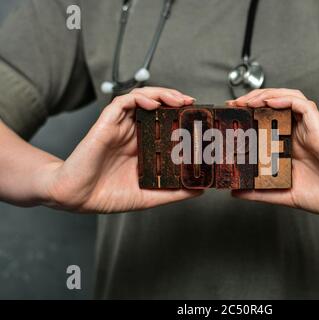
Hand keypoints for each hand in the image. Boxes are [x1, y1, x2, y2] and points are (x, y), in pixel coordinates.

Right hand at [42, 87, 201, 212]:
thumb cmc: (108, 196)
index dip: (182, 117)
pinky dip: (140, 98)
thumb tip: (200, 190)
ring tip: (179, 99)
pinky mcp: (106, 123)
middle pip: (157, 106)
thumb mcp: (149, 195)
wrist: (78, 198)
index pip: (166, 122)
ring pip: (142, 98)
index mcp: (144, 146)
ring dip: (162, 94)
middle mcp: (133, 133)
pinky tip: (153, 104)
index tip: (198, 118)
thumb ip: (174, 192)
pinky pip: (123, 102)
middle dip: (176, 100)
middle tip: (192, 103)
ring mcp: (120, 126)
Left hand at [228, 89, 318, 215]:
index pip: (266, 120)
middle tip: (232, 104)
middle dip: (252, 99)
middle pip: (274, 104)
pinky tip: (269, 101)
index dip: (247, 114)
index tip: (229, 116)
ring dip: (266, 94)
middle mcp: (298, 133)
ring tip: (246, 100)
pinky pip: (303, 105)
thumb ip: (260, 192)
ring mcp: (309, 129)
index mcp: (289, 146)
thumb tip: (234, 192)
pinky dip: (285, 99)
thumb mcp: (284, 194)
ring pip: (287, 97)